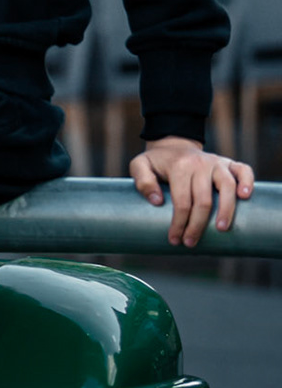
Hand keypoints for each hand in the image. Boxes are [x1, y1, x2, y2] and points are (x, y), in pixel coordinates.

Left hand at [128, 136, 254, 246]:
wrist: (173, 145)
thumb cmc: (157, 162)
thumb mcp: (139, 166)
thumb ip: (142, 181)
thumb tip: (157, 201)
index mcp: (179, 167)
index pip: (182, 201)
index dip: (179, 223)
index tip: (175, 239)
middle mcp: (200, 164)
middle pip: (204, 199)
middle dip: (198, 225)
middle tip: (191, 242)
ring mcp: (217, 162)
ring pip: (227, 187)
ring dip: (226, 210)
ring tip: (221, 229)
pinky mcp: (229, 163)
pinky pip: (244, 170)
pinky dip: (248, 182)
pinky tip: (246, 197)